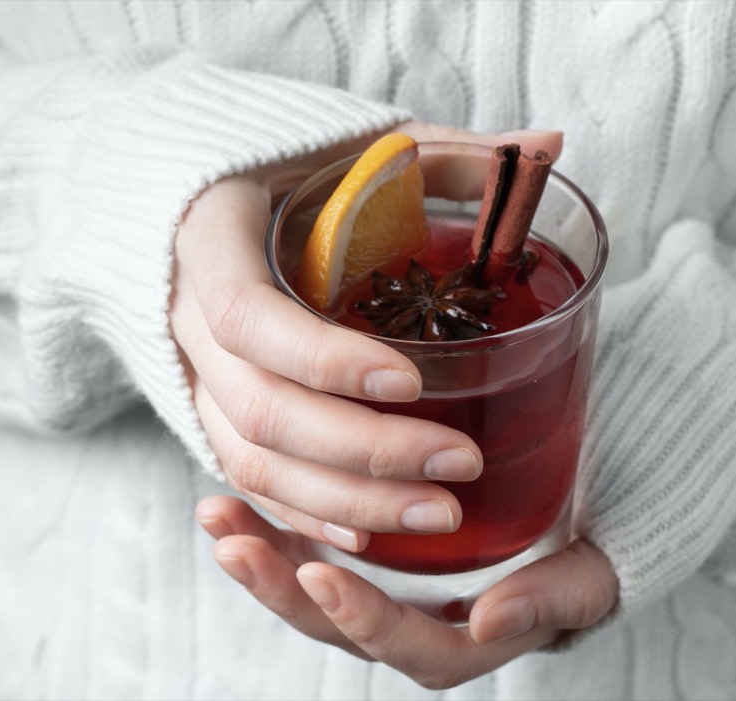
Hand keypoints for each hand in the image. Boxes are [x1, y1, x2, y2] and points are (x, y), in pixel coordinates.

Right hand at [169, 123, 564, 551]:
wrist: (195, 199)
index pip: (252, 318)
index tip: (413, 381)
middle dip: (363, 452)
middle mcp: (186, 316)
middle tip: (460, 465)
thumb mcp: (356, 149)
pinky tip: (373, 537)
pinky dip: (306, 514)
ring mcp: (191, 372)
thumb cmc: (286, 170)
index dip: (327, 361)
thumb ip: (446, 155)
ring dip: (346, 502)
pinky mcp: (208, 410)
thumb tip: (549, 143)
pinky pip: (248, 479)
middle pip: (260, 409)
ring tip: (440, 515)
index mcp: (210, 239)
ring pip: (251, 460)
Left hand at [196, 495, 618, 689]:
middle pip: (341, 628)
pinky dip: (272, 527)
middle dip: (283, 593)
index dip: (367, 621)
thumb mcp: (589, 574)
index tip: (325, 577)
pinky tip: (230, 498)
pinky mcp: (366, 553)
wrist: (585, 517)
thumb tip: (491, 622)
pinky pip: (311, 550)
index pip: (412, 650)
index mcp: (468, 642)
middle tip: (236, 547)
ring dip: (262, 558)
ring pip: (314, 591)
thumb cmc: (589, 550)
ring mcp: (384, 590)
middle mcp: (415, 626)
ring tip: (216, 517)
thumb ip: (554, 600)